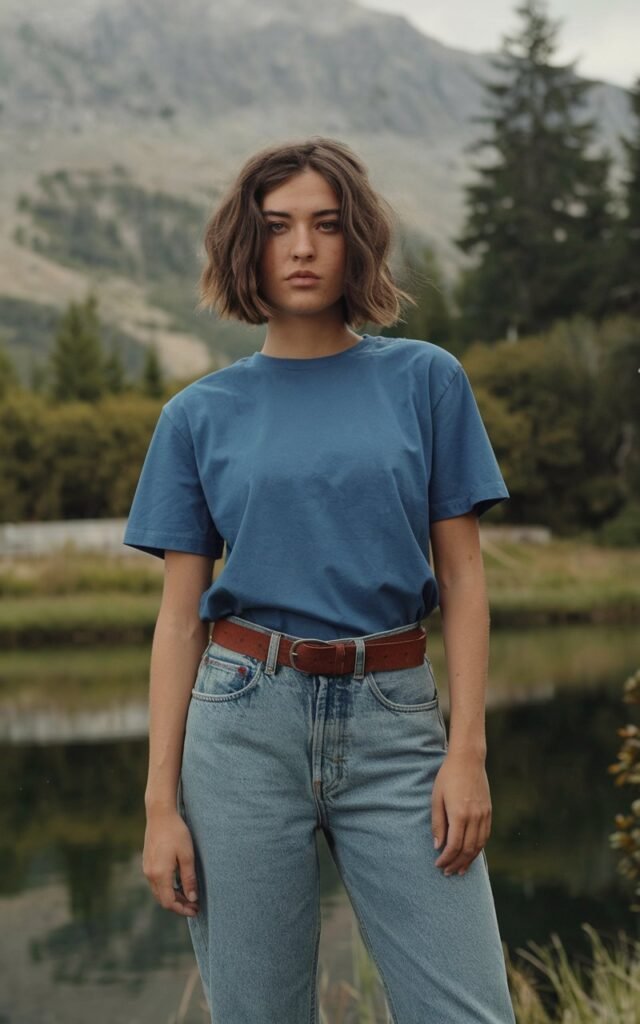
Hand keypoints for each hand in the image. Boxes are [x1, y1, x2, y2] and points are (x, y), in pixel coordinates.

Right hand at [142, 807, 199, 916]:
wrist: (160, 814)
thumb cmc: (176, 832)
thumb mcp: (187, 855)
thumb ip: (189, 878)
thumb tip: (193, 898)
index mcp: (160, 874)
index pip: (169, 902)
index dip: (182, 909)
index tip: (195, 910)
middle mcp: (150, 874)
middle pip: (163, 899)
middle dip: (179, 905)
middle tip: (195, 905)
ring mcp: (146, 868)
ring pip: (159, 891)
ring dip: (173, 896)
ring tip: (189, 895)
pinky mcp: (147, 862)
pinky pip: (156, 882)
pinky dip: (167, 887)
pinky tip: (179, 883)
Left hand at [432, 751, 491, 875]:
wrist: (468, 760)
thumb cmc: (447, 777)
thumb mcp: (436, 798)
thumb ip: (438, 823)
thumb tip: (438, 846)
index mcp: (459, 814)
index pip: (454, 845)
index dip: (446, 858)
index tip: (438, 864)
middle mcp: (474, 817)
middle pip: (468, 849)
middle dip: (457, 863)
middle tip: (447, 872)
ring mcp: (484, 815)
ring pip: (479, 845)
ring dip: (469, 860)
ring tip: (460, 870)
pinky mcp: (489, 812)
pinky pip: (485, 836)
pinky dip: (478, 848)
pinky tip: (471, 854)